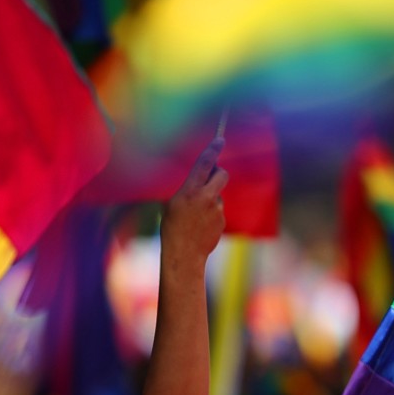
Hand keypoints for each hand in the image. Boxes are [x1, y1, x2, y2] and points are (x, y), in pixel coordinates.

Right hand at [161, 138, 228, 263]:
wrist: (183, 254)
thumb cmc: (171, 227)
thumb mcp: (170, 203)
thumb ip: (186, 188)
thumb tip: (197, 179)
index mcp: (190, 190)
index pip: (204, 163)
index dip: (213, 149)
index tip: (220, 140)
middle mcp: (206, 197)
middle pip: (222, 174)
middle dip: (218, 172)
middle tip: (210, 177)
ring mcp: (217, 210)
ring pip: (218, 194)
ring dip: (211, 198)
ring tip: (195, 214)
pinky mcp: (222, 220)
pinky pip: (218, 210)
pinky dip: (212, 213)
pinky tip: (200, 224)